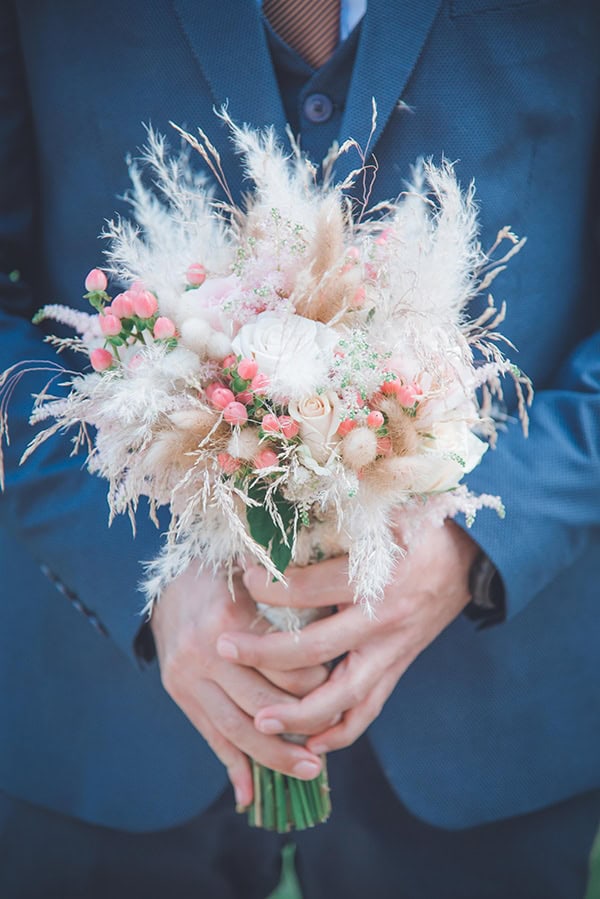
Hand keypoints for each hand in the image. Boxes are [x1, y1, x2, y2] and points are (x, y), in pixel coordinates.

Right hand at [150, 564, 326, 806]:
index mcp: (229, 619)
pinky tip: (250, 793)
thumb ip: (288, 600)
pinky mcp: (178, 691)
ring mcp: (187, 676)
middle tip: (330, 744)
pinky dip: (231, 765)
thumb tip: (333, 619)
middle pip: (260, 704)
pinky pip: (209, 734)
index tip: (338, 687)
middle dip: (299, 729)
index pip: (281, 665)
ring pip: (235, 728)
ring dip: (272, 758)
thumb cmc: (225, 572)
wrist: (166, 578)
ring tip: (308, 771)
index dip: (314, 682)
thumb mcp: (255, 575)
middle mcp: (205, 652)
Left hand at [216, 521, 478, 755]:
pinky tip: (310, 742)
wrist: (470, 557)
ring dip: (298, 714)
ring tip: (259, 720)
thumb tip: (278, 526)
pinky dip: (340, 730)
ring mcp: (392, 650)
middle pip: (314, 650)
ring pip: (342, 697)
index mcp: (375, 577)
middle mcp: (383, 620)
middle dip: (264, 654)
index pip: (307, 589)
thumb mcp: (380, 516)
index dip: (268, 587)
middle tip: (223, 649)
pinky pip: (368, 710)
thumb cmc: (418, 528)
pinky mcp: (398, 667)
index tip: (243, 576)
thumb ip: (333, 524)